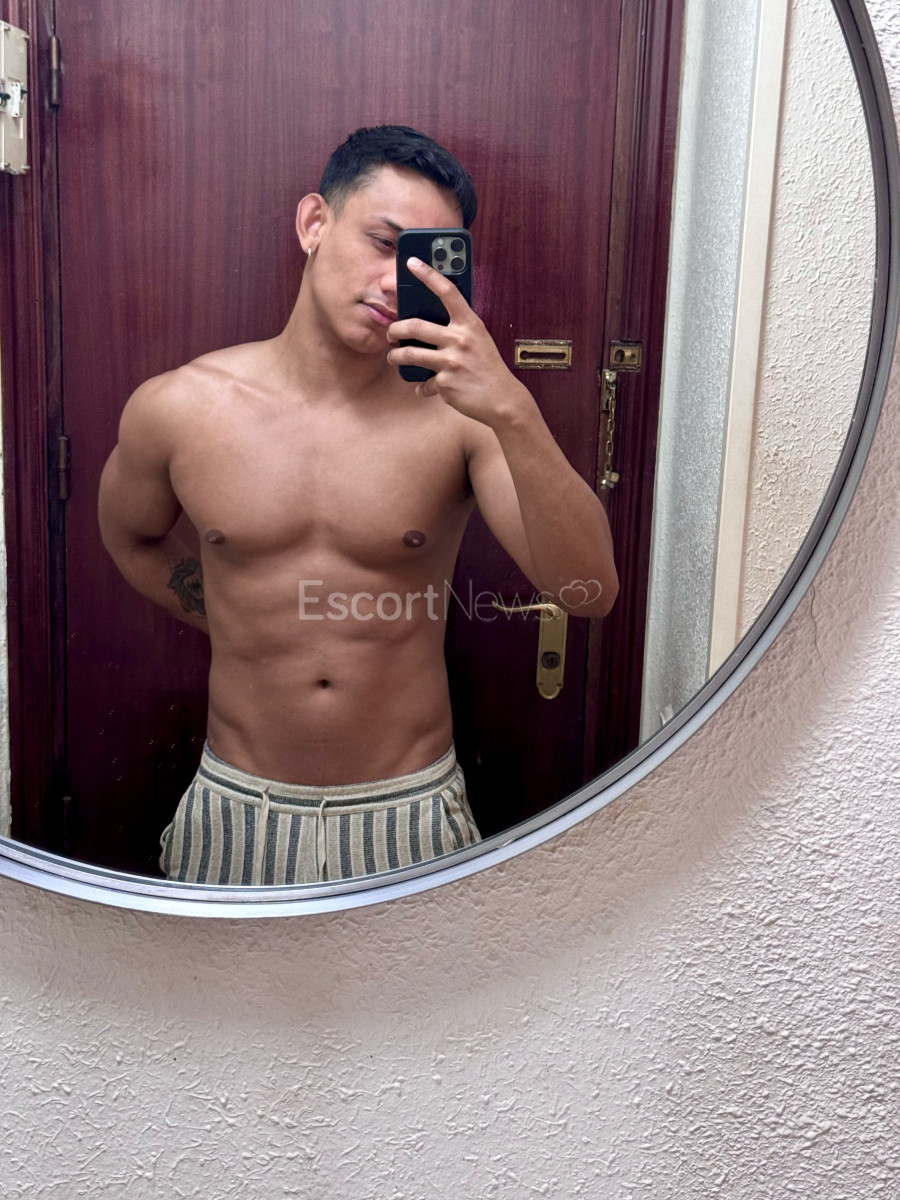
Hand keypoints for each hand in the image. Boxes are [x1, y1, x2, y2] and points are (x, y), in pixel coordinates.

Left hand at [386, 256, 530, 426]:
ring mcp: (451, 362)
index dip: (428, 274)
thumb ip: (458, 330)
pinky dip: (422, 387)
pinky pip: (424, 383)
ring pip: (410, 354)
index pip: (447, 291)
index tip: (411, 262)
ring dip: (396, 356)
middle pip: (415, 326)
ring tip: (393, 357)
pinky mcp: (445, 383)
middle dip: (396, 329)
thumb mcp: (478, 340)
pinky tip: (424, 388)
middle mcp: (460, 339)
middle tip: (391, 333)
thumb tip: (428, 326)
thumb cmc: (488, 368)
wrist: (502, 400)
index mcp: (470, 324)